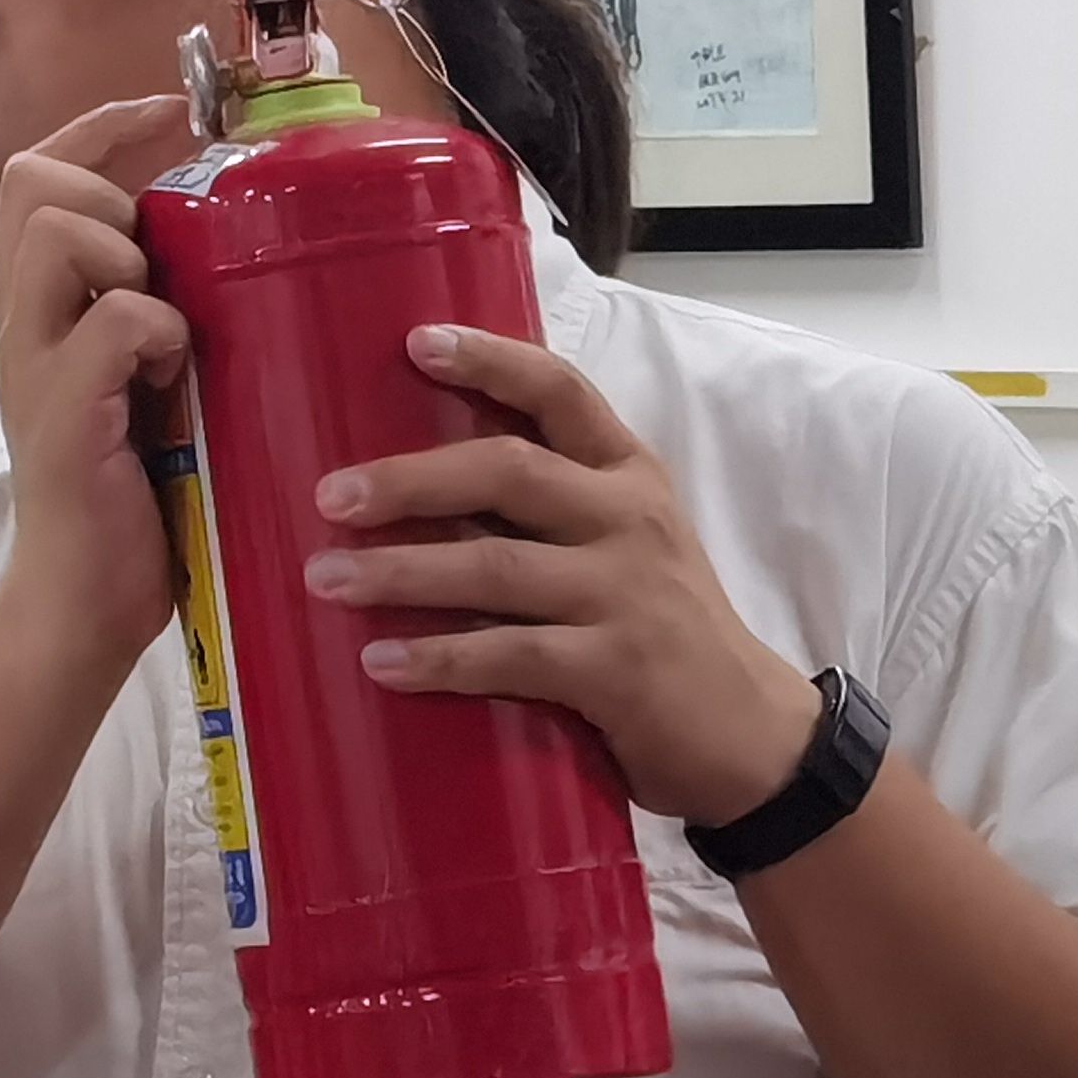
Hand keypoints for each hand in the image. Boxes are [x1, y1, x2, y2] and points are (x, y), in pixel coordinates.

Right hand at [0, 97, 199, 686]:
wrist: (80, 607)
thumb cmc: (128, 502)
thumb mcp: (140, 384)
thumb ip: (157, 318)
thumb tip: (234, 254)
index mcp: (40, 308)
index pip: (42, 169)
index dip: (105, 123)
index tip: (171, 108)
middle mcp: (22, 322)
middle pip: (36, 180)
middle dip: (107, 189)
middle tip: (155, 259)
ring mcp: (35, 363)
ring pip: (62, 230)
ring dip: (128, 255)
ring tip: (162, 322)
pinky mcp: (64, 412)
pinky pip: (115, 320)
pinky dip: (155, 330)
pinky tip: (172, 374)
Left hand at [302, 323, 813, 823]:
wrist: (751, 735)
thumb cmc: (661, 629)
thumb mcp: (625, 544)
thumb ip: (550, 508)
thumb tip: (412, 488)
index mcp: (629, 474)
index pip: (561, 391)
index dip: (490, 360)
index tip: (415, 342)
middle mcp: (629, 519)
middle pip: (508, 471)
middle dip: (411, 480)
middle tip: (330, 496)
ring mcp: (626, 593)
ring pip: (495, 566)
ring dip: (401, 572)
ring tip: (327, 580)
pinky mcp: (617, 669)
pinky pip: (511, 654)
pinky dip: (441, 658)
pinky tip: (381, 663)